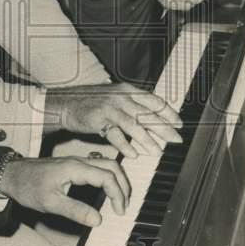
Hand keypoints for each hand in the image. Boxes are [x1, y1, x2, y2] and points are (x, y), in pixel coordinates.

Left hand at [0, 155, 130, 223]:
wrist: (11, 174)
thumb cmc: (28, 186)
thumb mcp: (50, 203)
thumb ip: (75, 211)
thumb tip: (98, 219)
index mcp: (75, 168)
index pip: (107, 177)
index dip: (118, 194)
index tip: (119, 211)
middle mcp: (79, 161)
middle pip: (112, 166)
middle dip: (124, 185)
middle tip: (125, 205)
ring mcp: (76, 162)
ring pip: (107, 164)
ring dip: (118, 180)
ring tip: (120, 199)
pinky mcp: (73, 165)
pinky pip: (98, 166)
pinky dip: (109, 176)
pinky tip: (107, 189)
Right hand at [45, 83, 181, 157]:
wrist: (66, 103)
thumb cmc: (91, 102)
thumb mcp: (115, 97)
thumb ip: (133, 105)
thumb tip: (154, 118)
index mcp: (128, 91)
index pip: (154, 101)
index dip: (169, 113)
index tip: (179, 124)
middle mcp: (121, 97)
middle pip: (147, 114)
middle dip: (164, 128)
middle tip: (175, 140)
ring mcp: (110, 108)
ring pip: (134, 125)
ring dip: (148, 140)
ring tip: (157, 151)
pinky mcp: (98, 120)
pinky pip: (115, 134)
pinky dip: (125, 145)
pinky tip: (133, 154)